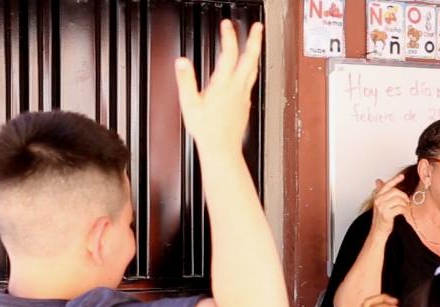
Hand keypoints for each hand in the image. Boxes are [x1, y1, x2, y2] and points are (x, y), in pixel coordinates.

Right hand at [174, 20, 262, 154]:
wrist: (222, 149)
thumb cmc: (207, 131)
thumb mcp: (189, 105)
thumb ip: (186, 81)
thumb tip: (182, 62)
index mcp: (223, 86)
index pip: (229, 54)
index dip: (229, 36)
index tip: (226, 24)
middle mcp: (237, 89)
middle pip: (250, 59)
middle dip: (254, 40)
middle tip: (257, 27)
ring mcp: (243, 96)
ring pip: (253, 69)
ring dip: (256, 53)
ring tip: (256, 42)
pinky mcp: (245, 103)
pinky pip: (251, 81)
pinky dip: (252, 68)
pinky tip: (249, 69)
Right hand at [368, 173, 409, 238]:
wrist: (378, 231)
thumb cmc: (381, 217)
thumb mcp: (380, 203)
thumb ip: (381, 192)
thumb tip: (379, 181)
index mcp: (377, 196)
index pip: (387, 185)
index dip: (395, 180)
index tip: (402, 176)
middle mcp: (378, 200)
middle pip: (395, 191)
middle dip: (403, 196)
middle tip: (406, 201)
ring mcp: (382, 207)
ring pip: (399, 200)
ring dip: (405, 204)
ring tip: (404, 207)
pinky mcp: (386, 214)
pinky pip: (400, 208)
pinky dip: (404, 210)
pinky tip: (403, 212)